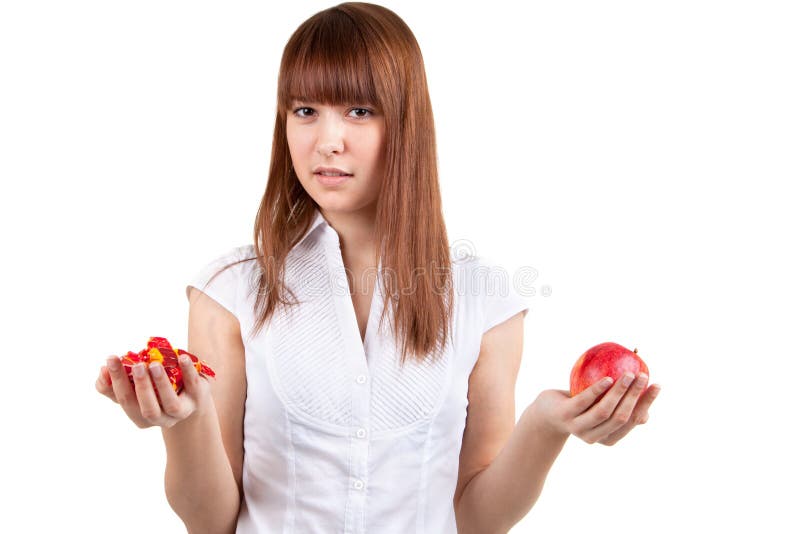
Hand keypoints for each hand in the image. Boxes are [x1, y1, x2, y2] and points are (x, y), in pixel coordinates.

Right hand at [96, 354, 213, 428]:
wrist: (192, 398)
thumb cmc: (157, 390)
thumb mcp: (137, 389)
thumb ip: (116, 383)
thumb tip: (102, 371)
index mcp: (140, 416)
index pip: (124, 401)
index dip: (113, 383)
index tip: (107, 363)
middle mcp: (160, 419)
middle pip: (146, 407)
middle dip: (139, 386)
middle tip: (135, 365)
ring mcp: (181, 411)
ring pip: (169, 403)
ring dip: (161, 383)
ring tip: (153, 364)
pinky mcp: (198, 397)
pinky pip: (193, 385)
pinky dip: (187, 371)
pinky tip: (182, 358)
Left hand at [530, 373, 660, 445]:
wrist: (545, 413)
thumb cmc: (580, 407)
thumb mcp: (600, 408)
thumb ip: (620, 408)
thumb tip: (646, 409)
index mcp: (609, 437)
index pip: (633, 421)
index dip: (647, 403)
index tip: (657, 385)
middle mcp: (595, 436)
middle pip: (621, 417)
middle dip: (635, 397)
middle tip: (644, 376)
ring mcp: (579, 428)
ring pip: (604, 411)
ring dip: (619, 392)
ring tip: (628, 374)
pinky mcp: (565, 416)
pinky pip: (584, 401)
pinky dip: (597, 390)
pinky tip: (608, 378)